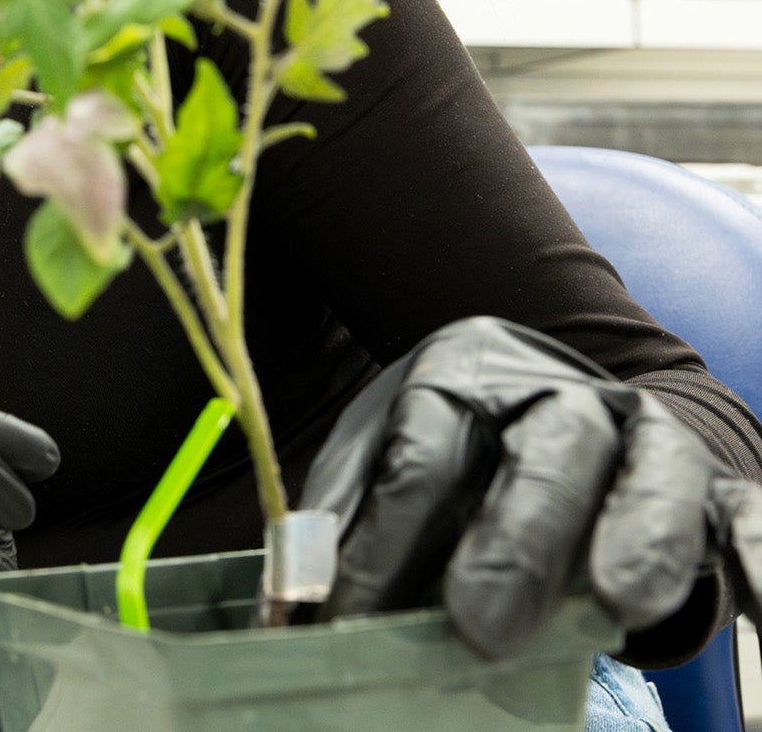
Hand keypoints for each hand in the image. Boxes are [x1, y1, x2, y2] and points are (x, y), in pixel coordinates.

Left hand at [299, 316, 761, 663]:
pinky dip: (760, 560)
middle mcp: (558, 393)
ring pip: (650, 473)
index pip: (422, 442)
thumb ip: (347, 529)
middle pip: (540, 452)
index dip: (385, 529)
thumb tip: (285, 616)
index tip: (348, 613)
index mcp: (462, 373)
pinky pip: (750, 515)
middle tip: (475, 625)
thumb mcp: (392, 470)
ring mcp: (644, 433)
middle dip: (511, 539)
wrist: (572, 417)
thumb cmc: (462, 465)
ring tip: (620, 603)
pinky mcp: (717, 484)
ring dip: (639, 537)